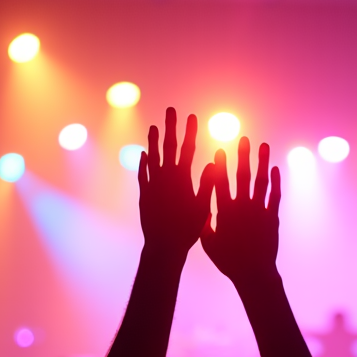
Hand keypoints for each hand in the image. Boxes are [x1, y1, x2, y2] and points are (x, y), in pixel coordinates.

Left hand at [139, 108, 213, 259]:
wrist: (163, 246)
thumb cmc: (187, 229)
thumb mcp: (203, 207)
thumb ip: (208, 183)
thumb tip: (214, 162)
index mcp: (182, 178)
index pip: (187, 149)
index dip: (190, 131)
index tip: (192, 116)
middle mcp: (165, 177)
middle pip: (168, 146)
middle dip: (170, 127)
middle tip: (170, 110)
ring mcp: (152, 184)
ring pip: (152, 157)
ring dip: (153, 141)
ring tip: (154, 127)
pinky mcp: (144, 195)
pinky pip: (142, 174)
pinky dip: (143, 163)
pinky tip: (144, 155)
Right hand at [200, 137, 280, 288]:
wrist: (254, 274)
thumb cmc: (229, 261)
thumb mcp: (209, 244)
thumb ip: (205, 224)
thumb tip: (200, 209)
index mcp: (225, 211)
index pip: (220, 182)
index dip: (220, 165)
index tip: (219, 150)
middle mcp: (243, 207)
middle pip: (243, 176)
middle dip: (243, 156)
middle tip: (243, 139)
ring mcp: (260, 211)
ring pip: (261, 181)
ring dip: (262, 162)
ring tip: (263, 145)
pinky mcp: (272, 218)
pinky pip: (275, 195)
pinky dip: (276, 181)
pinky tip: (275, 169)